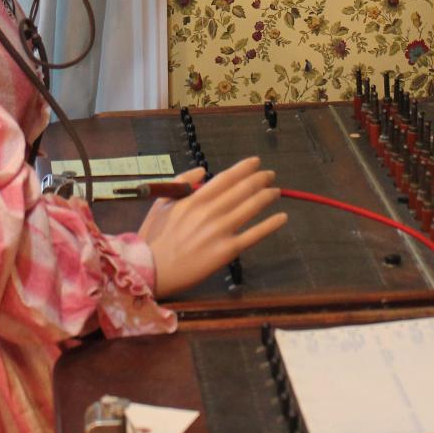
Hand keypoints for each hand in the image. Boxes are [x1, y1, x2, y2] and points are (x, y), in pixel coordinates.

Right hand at [138, 157, 286, 298]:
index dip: (243, 168)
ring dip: (267, 196)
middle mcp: (210, 211)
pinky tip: (282, 217)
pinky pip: (253, 234)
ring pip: (250, 208)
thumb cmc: (154, 237)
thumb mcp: (161, 203)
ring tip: (277, 191)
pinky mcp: (226, 251)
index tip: (256, 162)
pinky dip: (270, 225)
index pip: (225, 178)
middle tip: (270, 175)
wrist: (151, 270)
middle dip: (260, 179)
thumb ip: (181, 182)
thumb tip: (202, 170)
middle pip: (242, 190)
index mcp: (194, 198)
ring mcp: (219, 231)